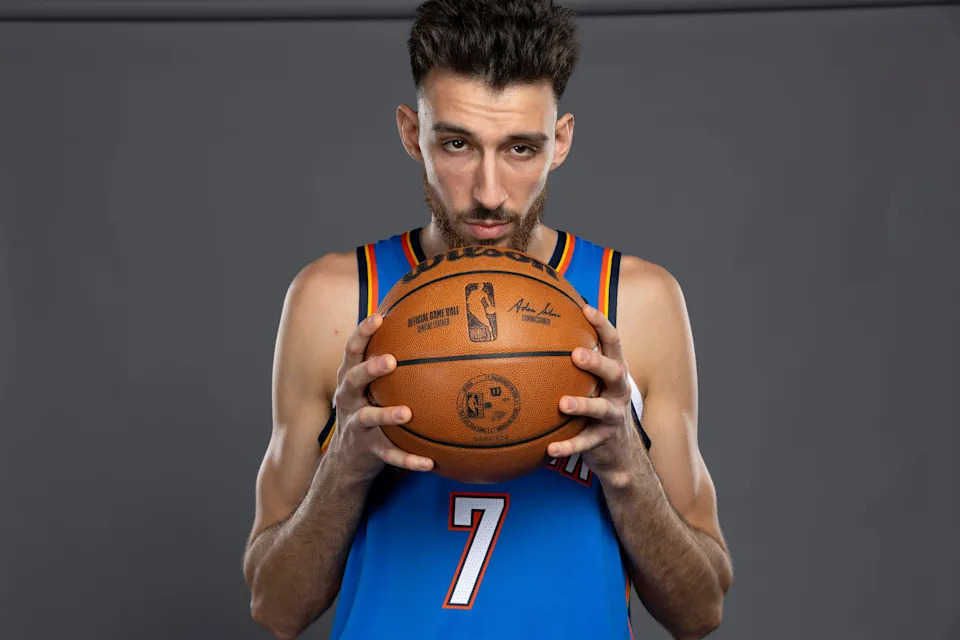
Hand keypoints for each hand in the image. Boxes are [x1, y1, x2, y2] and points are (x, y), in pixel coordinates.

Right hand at [326, 313, 433, 479]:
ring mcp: (356, 424)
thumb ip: (388, 359)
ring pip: (368, 418)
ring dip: (386, 415)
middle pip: (354, 379)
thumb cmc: (367, 406)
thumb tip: (422, 326)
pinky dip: (408, 458)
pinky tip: (429, 462)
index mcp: (350, 378)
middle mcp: (348, 398)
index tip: (378, 318)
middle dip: (370, 369)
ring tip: (406, 412)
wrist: (348, 456)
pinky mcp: (369, 449)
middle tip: (391, 361)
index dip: (362, 333)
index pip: (352, 350)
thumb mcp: (369, 384)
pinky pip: (390, 454)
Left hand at [547, 305, 638, 478]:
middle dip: (597, 362)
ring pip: (602, 409)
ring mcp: (613, 415)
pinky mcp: (603, 439)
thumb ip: (579, 357)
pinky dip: (568, 446)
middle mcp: (619, 390)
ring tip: (563, 404)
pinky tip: (549, 449)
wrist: (619, 449)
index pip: (613, 343)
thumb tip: (544, 328)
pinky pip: (585, 442)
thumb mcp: (595, 379)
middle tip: (577, 354)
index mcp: (615, 370)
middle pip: (614, 372)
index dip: (602, 325)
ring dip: (583, 405)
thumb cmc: (598, 401)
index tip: (586, 309)